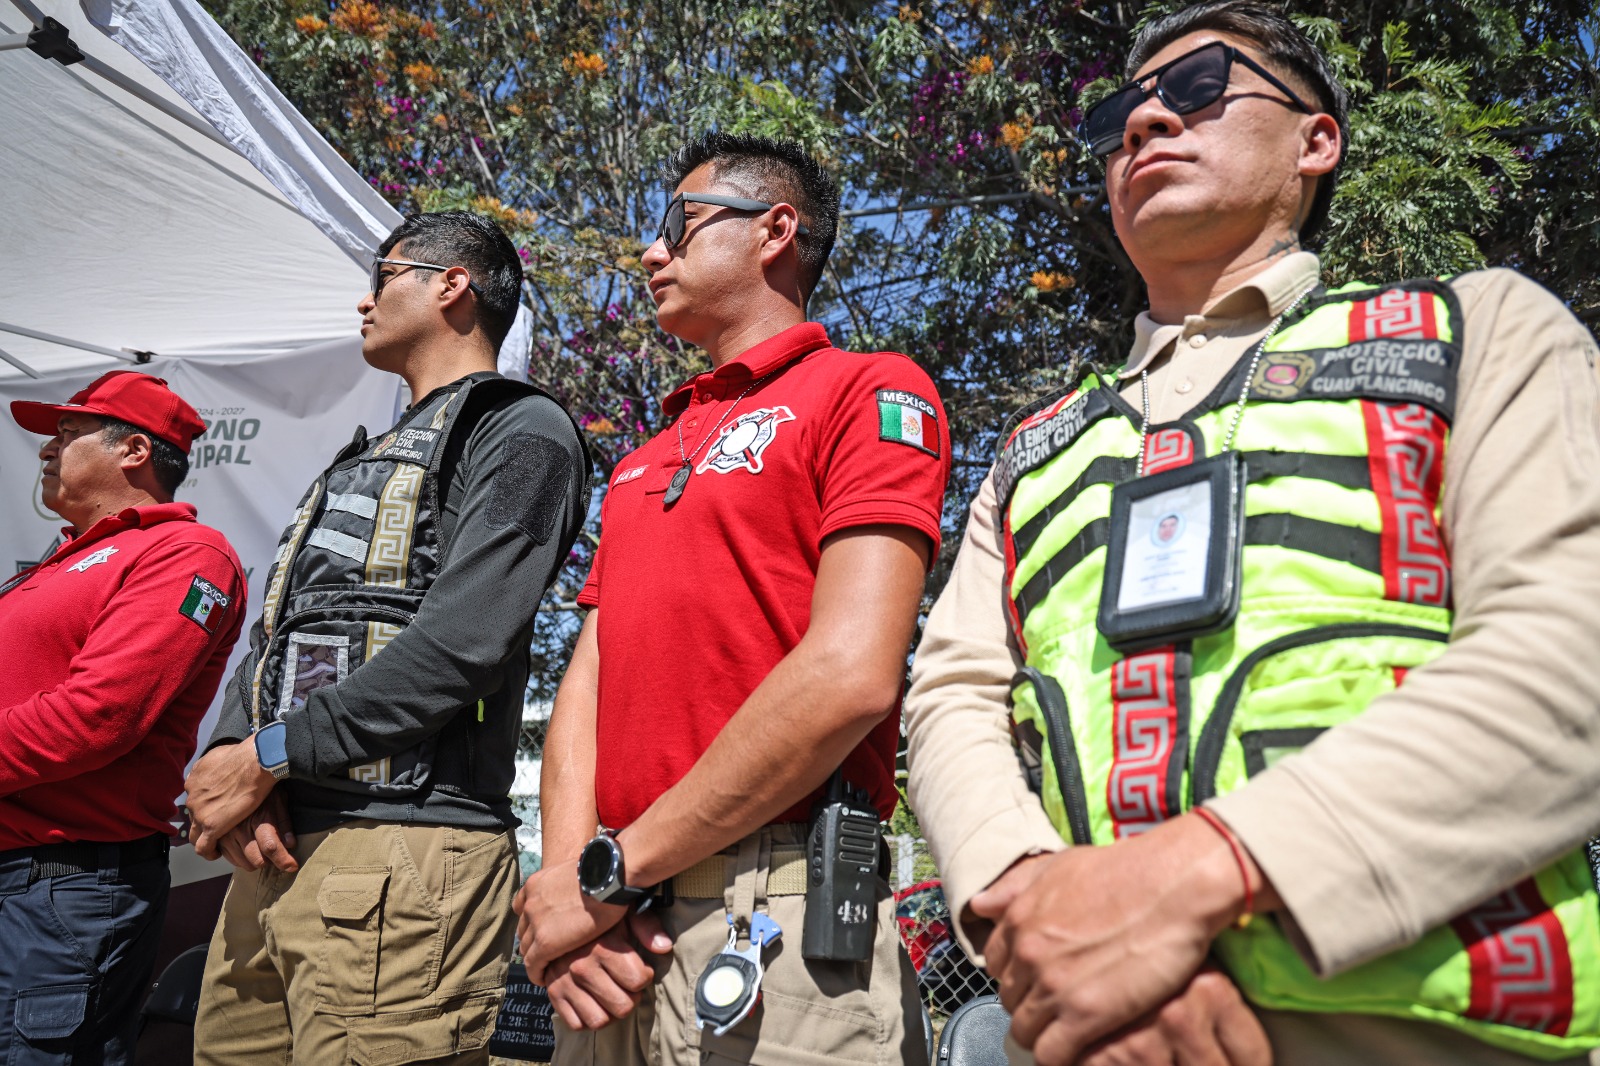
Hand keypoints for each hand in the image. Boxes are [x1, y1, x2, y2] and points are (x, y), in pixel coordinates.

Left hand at [184, 739, 277, 860]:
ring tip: (218, 841)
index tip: (217, 807)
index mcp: (194, 779)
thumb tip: (217, 765)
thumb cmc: (245, 754)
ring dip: (205, 836)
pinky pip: (203, 847)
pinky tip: (217, 853)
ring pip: (195, 832)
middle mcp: (192, 796)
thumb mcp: (220, 752)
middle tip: (222, 822)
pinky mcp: (211, 826)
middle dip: (205, 819)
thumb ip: (212, 763)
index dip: (206, 804)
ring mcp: (199, 812)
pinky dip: (209, 852)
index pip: (195, 797)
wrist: (255, 762)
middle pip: (194, 814)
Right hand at [215, 788, 298, 872]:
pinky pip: (220, 854)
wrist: (236, 768)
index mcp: (258, 817)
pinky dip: (232, 854)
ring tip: (256, 848)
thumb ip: (284, 822)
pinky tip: (239, 844)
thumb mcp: (278, 799)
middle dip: (267, 862)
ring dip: (250, 859)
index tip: (291, 866)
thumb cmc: (261, 782)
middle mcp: (239, 827)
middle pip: (255, 860)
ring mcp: (222, 830)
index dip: (284, 860)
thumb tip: (290, 845)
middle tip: (271, 854)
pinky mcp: (210, 830)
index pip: (271, 847)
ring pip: (239, 861)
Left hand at [513, 858, 627, 983]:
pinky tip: (545, 979)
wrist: (609, 878)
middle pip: (524, 929)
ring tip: (547, 967)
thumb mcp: (579, 871)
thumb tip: (586, 886)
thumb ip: (571, 883)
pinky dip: (537, 973)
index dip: (532, 920)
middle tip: (547, 950)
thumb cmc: (605, 872)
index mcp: (536, 884)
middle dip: (533, 939)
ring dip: (536, 957)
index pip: (523, 907)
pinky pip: (532, 964)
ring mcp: (535, 923)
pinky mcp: (544, 943)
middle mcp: (530, 903)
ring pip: (526, 948)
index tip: (542, 929)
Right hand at [545, 907, 673, 1029]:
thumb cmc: (599, 921)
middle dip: (630, 998)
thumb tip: (664, 947)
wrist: (559, 920)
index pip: (638, 981)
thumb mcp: (624, 915)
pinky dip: (587, 1018)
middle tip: (627, 985)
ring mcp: (565, 982)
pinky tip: (594, 1002)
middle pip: (622, 1007)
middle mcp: (582, 968)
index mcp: (603, 948)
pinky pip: (576, 1024)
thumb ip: (646, 927)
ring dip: (610, 1013)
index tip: (640, 969)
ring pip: (599, 1020)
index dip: (644, 977)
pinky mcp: (554, 994)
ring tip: (612, 996)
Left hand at [972, 814, 1254, 1065]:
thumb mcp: (1060, 865)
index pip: (996, 965)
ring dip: (1044, 1035)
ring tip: (1071, 1033)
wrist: (1173, 885)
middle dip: (1032, 1005)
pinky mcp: (1086, 1015)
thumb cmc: (1125, 870)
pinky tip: (1081, 1050)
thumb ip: (1017, 887)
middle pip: (1010, 1000)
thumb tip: (980, 904)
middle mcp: (1028, 954)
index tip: (1040, 980)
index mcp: (1020, 920)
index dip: (1019, 974)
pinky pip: (1051, 1055)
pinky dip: (1061, 1058)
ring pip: (1025, 1032)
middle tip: (1062, 1007)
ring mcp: (1054, 986)